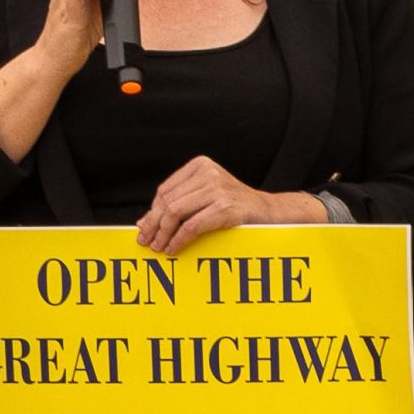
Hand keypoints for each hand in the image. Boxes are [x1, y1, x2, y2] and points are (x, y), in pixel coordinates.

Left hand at [133, 157, 315, 255]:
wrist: (269, 213)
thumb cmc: (235, 207)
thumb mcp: (206, 197)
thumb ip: (178, 205)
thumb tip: (144, 223)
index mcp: (200, 165)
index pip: (165, 190)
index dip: (152, 212)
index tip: (145, 229)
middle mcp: (208, 173)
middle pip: (168, 201)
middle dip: (154, 225)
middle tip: (147, 242)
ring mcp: (218, 189)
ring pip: (175, 213)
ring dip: (163, 234)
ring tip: (159, 247)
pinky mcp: (226, 208)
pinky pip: (192, 226)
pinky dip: (179, 240)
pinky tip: (174, 249)